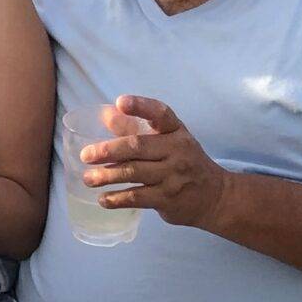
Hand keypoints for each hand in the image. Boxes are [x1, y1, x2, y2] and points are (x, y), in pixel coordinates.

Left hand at [87, 95, 232, 230]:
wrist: (215, 196)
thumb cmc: (184, 162)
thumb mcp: (168, 141)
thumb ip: (137, 128)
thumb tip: (106, 114)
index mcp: (176, 131)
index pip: (160, 113)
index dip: (140, 106)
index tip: (120, 102)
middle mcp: (177, 150)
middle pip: (137, 146)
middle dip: (108, 150)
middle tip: (86, 155)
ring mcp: (173, 176)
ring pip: (133, 172)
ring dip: (106, 176)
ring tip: (88, 179)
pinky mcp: (168, 199)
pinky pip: (137, 197)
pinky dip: (116, 199)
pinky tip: (103, 199)